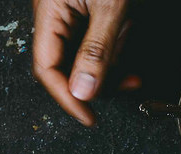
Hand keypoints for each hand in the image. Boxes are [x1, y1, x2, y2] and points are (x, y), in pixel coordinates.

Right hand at [32, 0, 129, 125]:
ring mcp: (71, 14)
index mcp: (48, 12)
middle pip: (66, 67)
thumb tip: (82, 92)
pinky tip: (130, 51)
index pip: (46, 68)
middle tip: (125, 87)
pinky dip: (114, 52)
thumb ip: (95, 50)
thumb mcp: (109, 9)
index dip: (66, 97)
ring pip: (86, 58)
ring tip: (134, 72)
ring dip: (111, 67)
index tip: (87, 116)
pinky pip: (96, 43)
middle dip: (98, 81)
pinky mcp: (88, 13)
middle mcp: (55, 16)